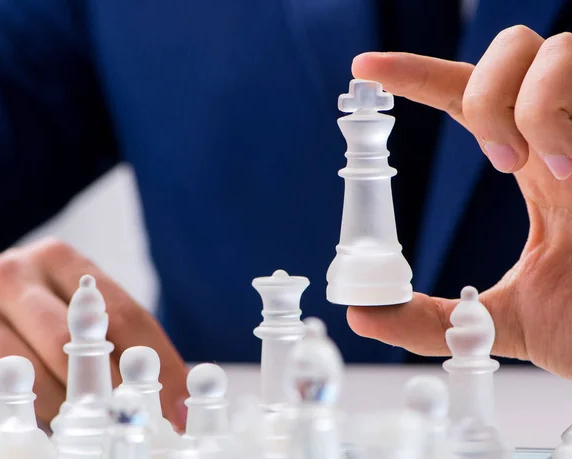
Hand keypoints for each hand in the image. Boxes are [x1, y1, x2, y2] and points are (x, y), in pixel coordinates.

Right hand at [0, 238, 187, 430]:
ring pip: (27, 375)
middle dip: (105, 392)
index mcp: (60, 260)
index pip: (123, 314)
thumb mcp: (73, 298)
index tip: (179, 409)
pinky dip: (14, 416)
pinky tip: (28, 417)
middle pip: (72, 344)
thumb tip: (174, 397)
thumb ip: (116, 331)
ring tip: (77, 422)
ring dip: (58, 409)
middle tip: (126, 422)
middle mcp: (14, 276)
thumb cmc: (35, 302)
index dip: (157, 364)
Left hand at [346, 27, 571, 376]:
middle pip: (511, 48)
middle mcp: (564, 132)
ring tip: (539, 166)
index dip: (414, 75)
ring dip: (524, 104)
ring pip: (549, 48)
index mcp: (531, 164)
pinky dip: (553, 111)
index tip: (365, 69)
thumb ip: (432, 319)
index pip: (464, 97)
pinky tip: (569, 170)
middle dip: (485, 94)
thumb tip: (362, 315)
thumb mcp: (497, 322)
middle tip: (498, 162)